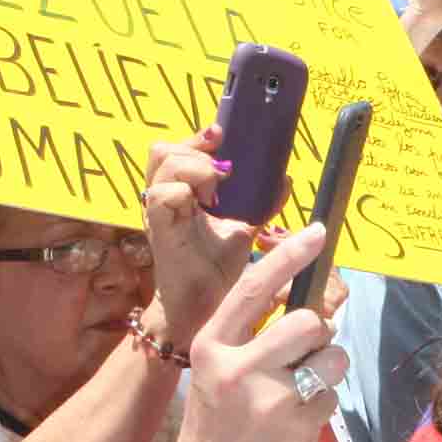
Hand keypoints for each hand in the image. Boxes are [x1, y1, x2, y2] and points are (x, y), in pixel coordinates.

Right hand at [140, 125, 262, 341]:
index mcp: (180, 193)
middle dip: (196, 149)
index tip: (221, 135)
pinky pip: (163, 194)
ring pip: (163, 162)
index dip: (198, 138)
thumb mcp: (243, 228)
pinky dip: (187, 191)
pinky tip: (208, 206)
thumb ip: (259, 203)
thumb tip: (283, 180)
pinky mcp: (158, 228)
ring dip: (196, 167)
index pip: (177, 150)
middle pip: (163, 150)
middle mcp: (164, 198)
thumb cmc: (216, 269)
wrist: (204, 306)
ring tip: (216, 190)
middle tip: (222, 170)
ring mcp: (158, 211)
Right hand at [171, 223, 347, 441]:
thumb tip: (320, 291)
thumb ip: (260, 330)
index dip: (288, 256)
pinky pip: (332, 394)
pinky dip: (322, 404)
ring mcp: (267, 397)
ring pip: (331, 355)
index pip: (253, 288)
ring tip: (299, 391)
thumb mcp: (223, 367)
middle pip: (307, 321)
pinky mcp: (295, 424)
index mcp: (211, 344)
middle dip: (318, 332)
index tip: (317, 233)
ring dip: (326, 369)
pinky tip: (295, 422)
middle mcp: (236, 367)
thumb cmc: (222, 417)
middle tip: (305, 352)